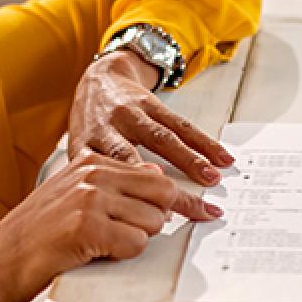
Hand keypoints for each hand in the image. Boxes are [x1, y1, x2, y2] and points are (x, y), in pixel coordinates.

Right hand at [0, 150, 221, 301]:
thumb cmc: (38, 233)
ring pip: (153, 221)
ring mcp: (89, 198)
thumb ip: (109, 183)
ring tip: (101, 244)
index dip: (180, 200)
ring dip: (135, 240)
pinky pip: (136, 244)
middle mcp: (90, 174)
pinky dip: (123, 255)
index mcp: (88, 162)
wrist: (2, 260)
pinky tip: (94, 253)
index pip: (154, 176)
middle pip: (162, 194)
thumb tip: (157, 177)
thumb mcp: (71, 195)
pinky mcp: (88, 226)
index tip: (207, 211)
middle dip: (159, 220)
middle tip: (136, 236)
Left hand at [69, 50, 233, 200]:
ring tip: (212, 178)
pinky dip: (202, 142)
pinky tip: (220, 156)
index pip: (103, 177)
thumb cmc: (92, 125)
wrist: (99, 80)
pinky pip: (179, 124)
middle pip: (132, 160)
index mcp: (86, 147)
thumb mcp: (81, 152)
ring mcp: (129, 115)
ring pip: (161, 139)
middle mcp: (106, 129)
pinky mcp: (150, 104)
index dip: (124, 196)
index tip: (148, 216)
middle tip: (180, 203)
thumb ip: (96, 181)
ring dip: (189, 159)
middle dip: (156, 184)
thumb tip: (120, 221)